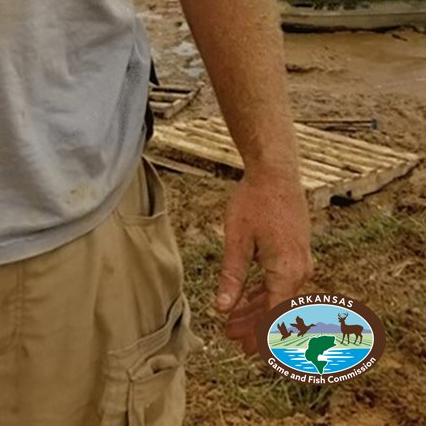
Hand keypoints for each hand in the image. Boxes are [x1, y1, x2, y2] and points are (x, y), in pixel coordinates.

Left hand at [213, 168, 313, 353]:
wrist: (276, 172)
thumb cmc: (254, 202)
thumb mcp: (236, 240)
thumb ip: (231, 276)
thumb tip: (222, 308)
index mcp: (285, 272)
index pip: (275, 318)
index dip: (259, 336)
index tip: (244, 349)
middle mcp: (299, 271)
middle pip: (279, 310)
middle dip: (256, 327)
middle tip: (233, 339)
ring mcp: (301, 261)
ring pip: (280, 296)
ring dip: (258, 309)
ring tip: (234, 320)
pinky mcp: (297, 251)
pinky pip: (282, 281)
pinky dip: (265, 292)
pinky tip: (247, 297)